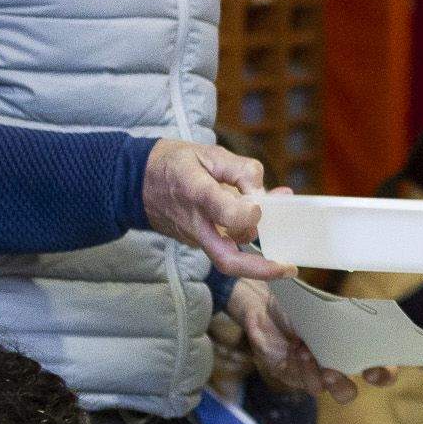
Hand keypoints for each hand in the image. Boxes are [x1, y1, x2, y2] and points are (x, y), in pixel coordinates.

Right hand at [144, 139, 291, 279]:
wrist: (134, 183)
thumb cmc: (176, 164)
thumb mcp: (209, 153)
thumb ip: (241, 171)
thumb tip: (265, 194)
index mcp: (197, 192)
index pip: (223, 212)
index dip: (245, 213)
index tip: (260, 207)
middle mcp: (195, 222)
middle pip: (226, 258)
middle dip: (260, 269)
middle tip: (288, 268)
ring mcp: (195, 237)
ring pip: (227, 257)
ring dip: (258, 258)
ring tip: (283, 248)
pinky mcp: (197, 242)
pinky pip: (224, 247)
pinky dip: (246, 242)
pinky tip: (264, 230)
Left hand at [224, 279, 393, 403]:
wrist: (270, 305)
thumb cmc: (307, 305)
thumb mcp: (331, 307)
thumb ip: (347, 317)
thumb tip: (359, 320)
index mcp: (358, 351)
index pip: (382, 370)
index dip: (384, 375)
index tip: (371, 371)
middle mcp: (339, 368)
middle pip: (348, 393)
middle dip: (341, 387)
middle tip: (331, 372)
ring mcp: (315, 375)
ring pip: (319, 389)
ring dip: (314, 372)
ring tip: (307, 350)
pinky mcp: (292, 375)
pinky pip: (298, 380)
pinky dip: (298, 363)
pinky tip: (296, 346)